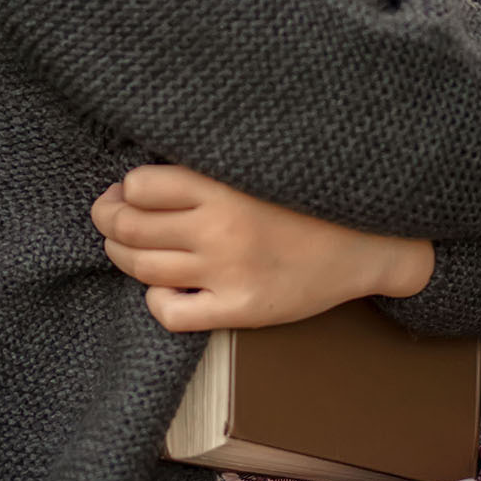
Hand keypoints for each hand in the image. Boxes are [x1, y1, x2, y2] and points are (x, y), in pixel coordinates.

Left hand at [91, 165, 433, 332]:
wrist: (370, 243)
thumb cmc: (312, 199)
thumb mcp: (260, 167)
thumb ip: (211, 167)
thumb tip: (146, 172)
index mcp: (225, 186)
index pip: (140, 186)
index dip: (126, 188)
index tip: (129, 189)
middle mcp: (221, 230)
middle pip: (131, 228)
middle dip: (110, 221)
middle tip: (111, 217)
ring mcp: (229, 274)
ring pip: (142, 268)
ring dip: (123, 256)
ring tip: (128, 247)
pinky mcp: (240, 310)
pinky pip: (170, 313)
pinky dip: (155, 300)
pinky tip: (165, 288)